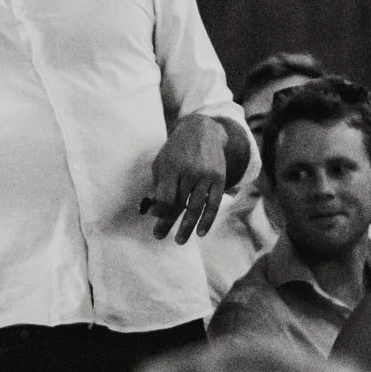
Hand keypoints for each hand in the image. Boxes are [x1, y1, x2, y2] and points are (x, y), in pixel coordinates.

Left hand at [143, 114, 232, 242]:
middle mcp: (189, 171)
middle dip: (168, 222)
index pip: (165, 196)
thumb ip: (156, 185)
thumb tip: (151, 211)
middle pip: (179, 203)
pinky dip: (207, 220)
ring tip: (180, 240)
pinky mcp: (219, 179)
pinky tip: (200, 233)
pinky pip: (213, 204)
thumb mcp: (161, 162)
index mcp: (171, 166)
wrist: (202, 131)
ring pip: (195, 206)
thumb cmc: (176, 150)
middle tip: (159, 237)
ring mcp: (205, 175)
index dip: (159, 209)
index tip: (155, 217)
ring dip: (187, 226)